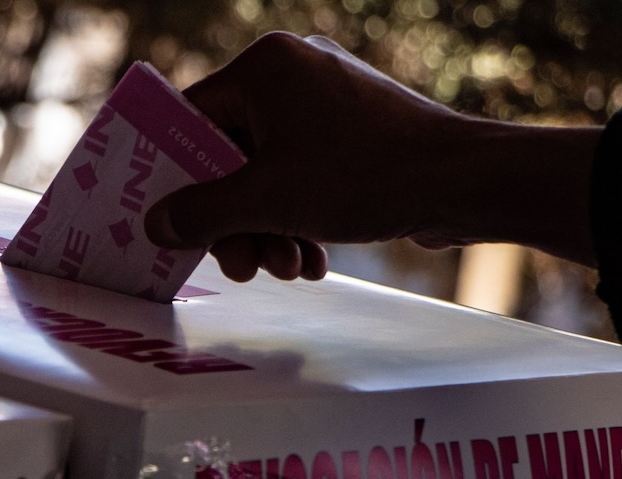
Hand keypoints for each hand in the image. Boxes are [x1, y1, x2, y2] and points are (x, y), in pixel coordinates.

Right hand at [144, 32, 601, 281]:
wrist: (466, 183)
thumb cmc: (366, 174)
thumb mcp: (266, 200)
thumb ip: (200, 213)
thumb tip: (156, 225)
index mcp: (264, 68)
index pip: (191, 119)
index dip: (174, 175)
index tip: (166, 218)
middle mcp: (292, 76)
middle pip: (229, 156)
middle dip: (233, 220)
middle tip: (237, 266)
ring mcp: (326, 105)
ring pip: (267, 175)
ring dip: (267, 229)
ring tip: (285, 268)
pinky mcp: (353, 136)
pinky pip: (303, 178)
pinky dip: (299, 220)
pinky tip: (312, 260)